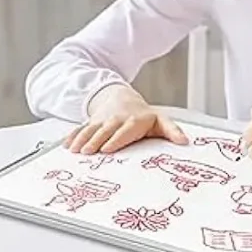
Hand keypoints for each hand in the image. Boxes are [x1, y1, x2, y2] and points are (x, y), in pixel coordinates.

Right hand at [64, 84, 188, 154]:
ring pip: (91, 129)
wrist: (124, 99)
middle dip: (97, 141)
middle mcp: (117, 120)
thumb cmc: (144, 116)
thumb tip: (185, 141)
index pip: (126, 130)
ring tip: (75, 151)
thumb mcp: (160, 122)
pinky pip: (80, 128)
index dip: (117, 138)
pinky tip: (66, 145)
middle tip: (88, 152)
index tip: (109, 148)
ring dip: (82, 139)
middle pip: (106, 130)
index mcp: (135, 121)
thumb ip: (172, 131)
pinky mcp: (91, 122)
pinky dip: (73, 136)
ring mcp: (102, 120)